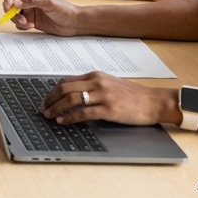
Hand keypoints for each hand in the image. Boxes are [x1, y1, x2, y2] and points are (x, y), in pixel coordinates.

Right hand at [1, 0, 82, 34]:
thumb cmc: (65, 9)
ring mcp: (29, 10)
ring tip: (26, 23)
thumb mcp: (49, 3)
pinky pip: (19, 23)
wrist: (74, 23)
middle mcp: (28, 0)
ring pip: (13, 14)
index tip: (9, 5)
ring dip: (17, 19)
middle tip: (18, 17)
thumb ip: (31, 1)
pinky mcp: (30, 20)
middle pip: (10, 3)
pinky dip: (22, 26)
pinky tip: (31, 26)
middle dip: (11, 11)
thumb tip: (15, 2)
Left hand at [42, 72, 181, 125]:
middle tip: (43, 108)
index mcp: (96, 75)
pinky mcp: (109, 109)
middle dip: (50, 99)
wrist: (154, 102)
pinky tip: (62, 121)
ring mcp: (103, 95)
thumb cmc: (134, 96)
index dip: (52, 91)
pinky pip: (84, 112)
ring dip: (56, 108)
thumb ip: (93, 86)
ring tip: (48, 115)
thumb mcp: (110, 84)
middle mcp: (98, 82)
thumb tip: (72, 95)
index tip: (46, 100)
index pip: (67, 81)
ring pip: (71, 99)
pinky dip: (70, 117)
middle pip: (65, 88)